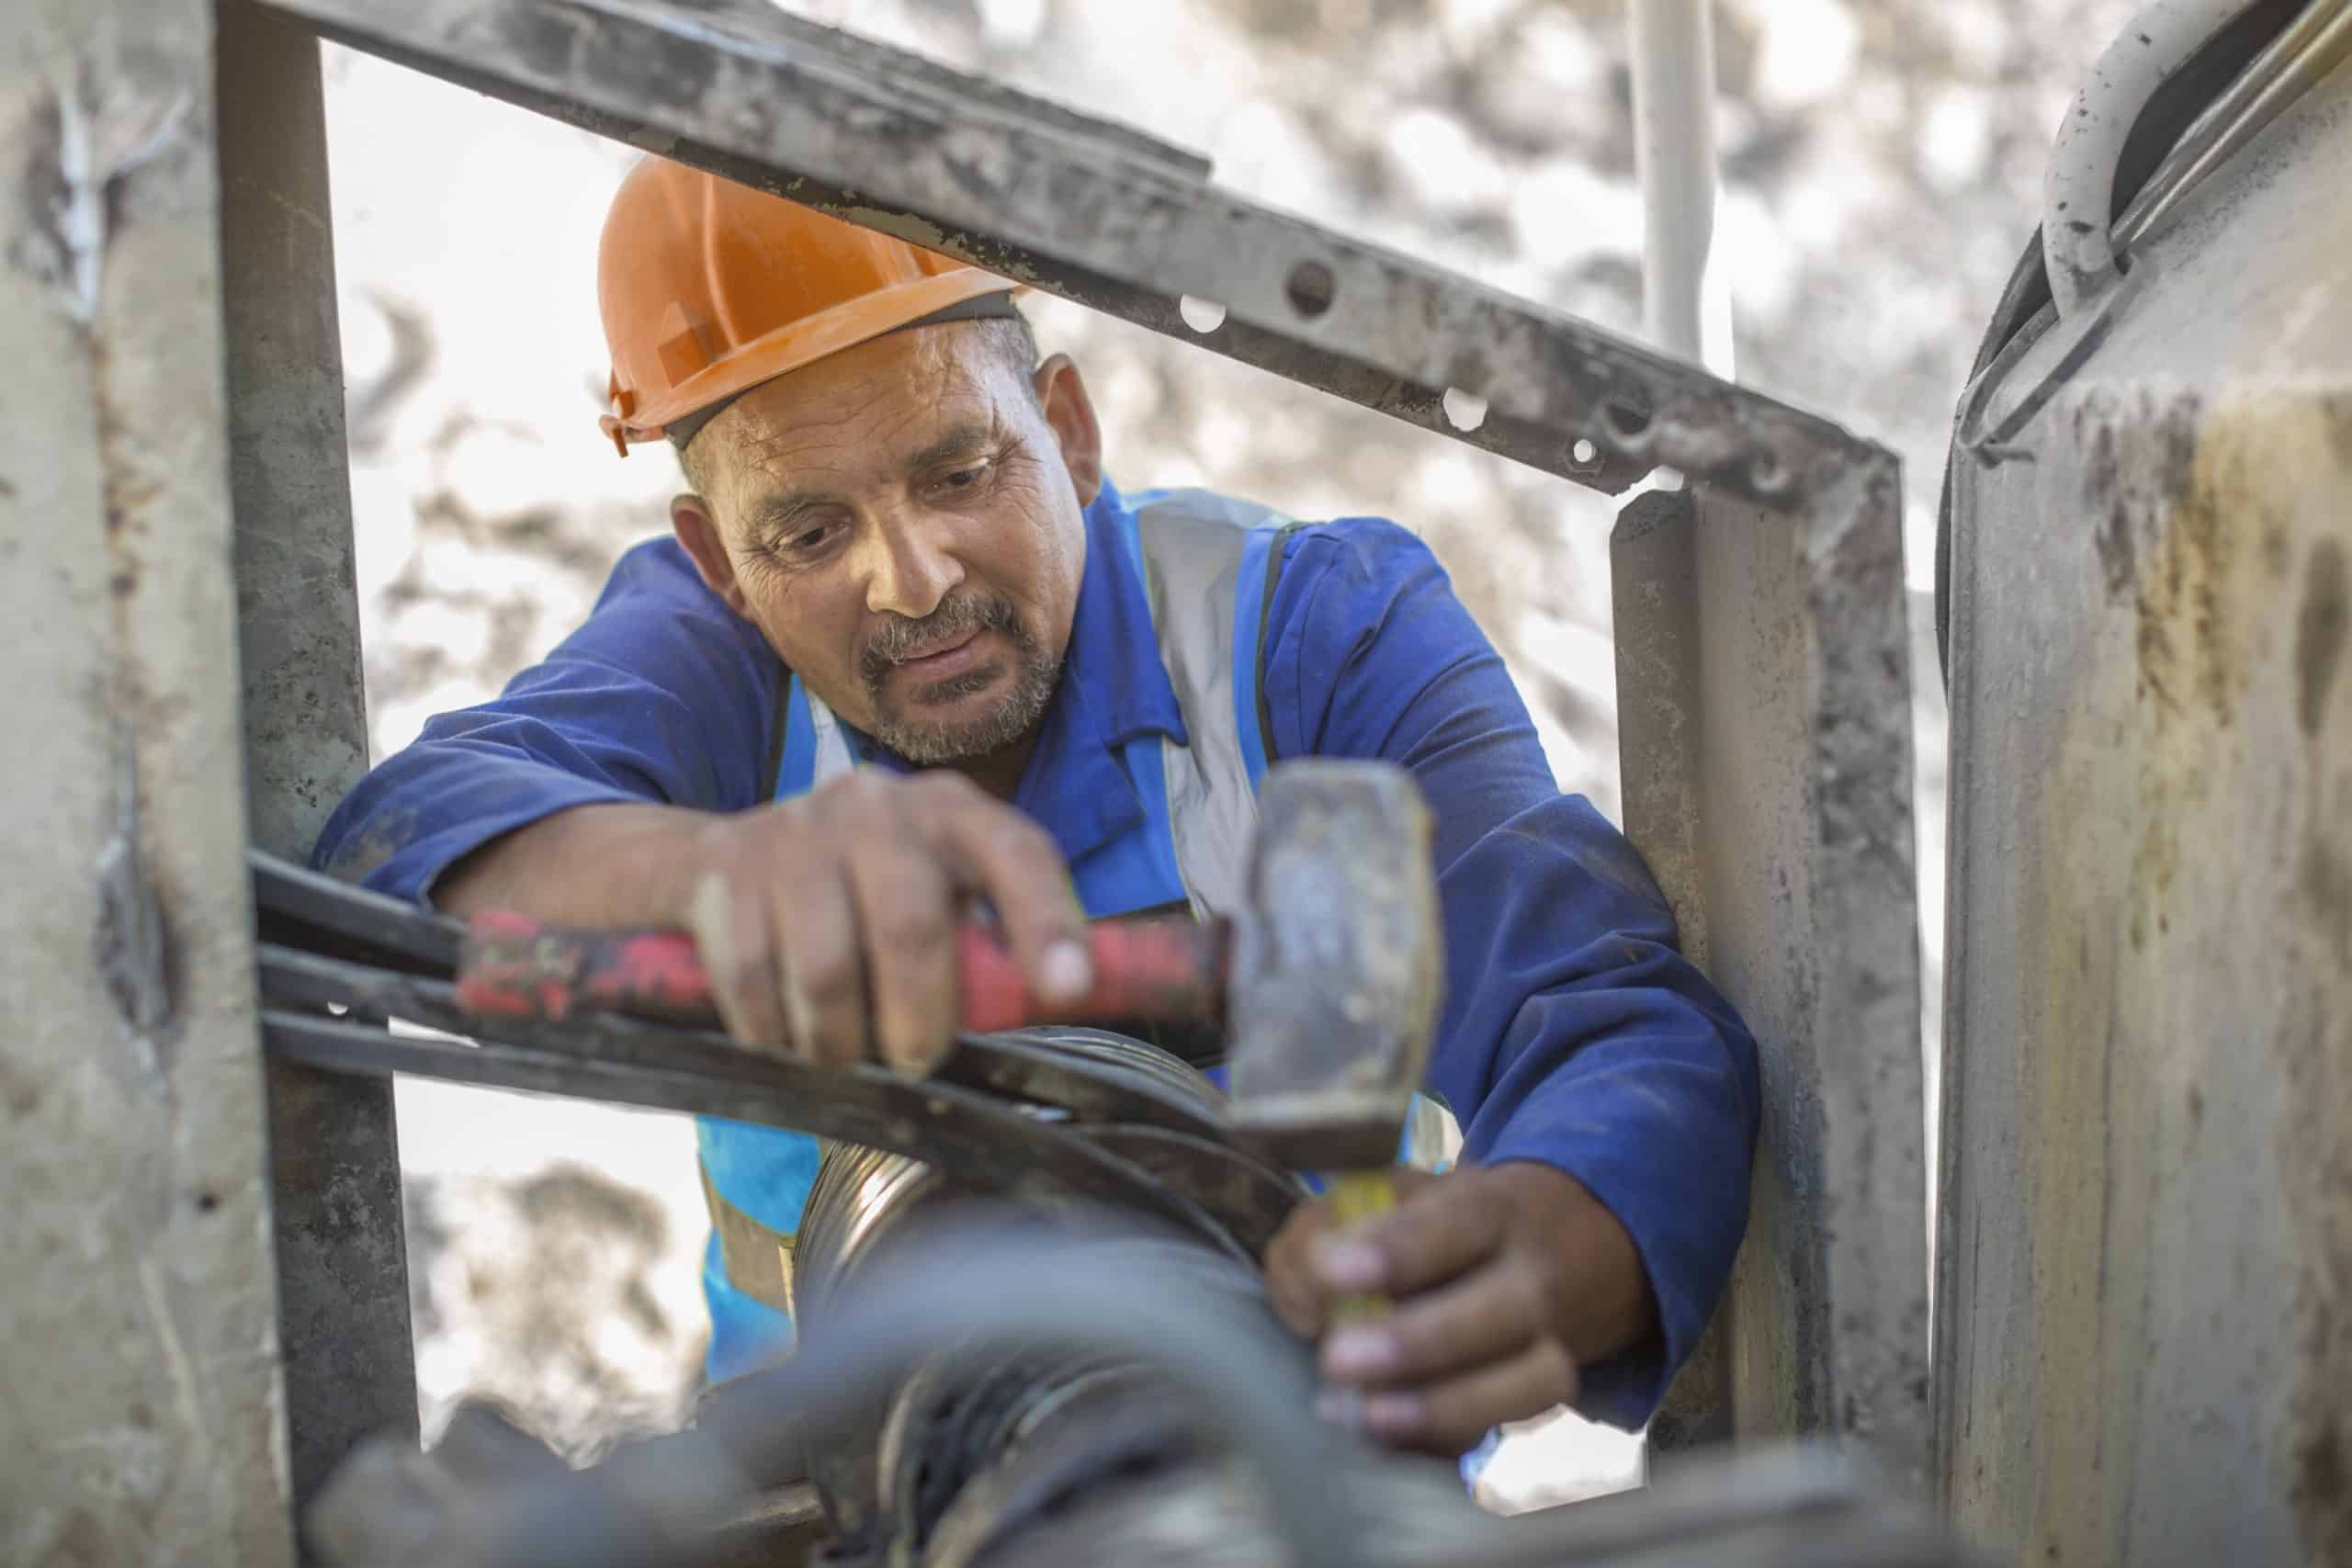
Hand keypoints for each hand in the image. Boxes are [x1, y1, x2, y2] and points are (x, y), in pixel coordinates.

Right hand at [683, 770, 1089, 1073]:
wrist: (717, 863)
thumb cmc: (858, 899)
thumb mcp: (931, 899)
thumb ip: (985, 949)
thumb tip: (1056, 1005)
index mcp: (950, 812)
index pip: (1016, 854)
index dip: (1045, 922)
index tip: (1067, 991)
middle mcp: (876, 805)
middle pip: (910, 924)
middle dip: (920, 1017)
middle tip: (919, 1060)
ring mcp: (796, 830)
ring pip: (828, 970)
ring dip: (839, 1040)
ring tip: (845, 1053)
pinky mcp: (728, 867)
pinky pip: (755, 980)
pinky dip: (773, 1031)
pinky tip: (784, 1033)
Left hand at [1263, 1163, 1655, 1454]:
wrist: (1545, 1246)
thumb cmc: (1437, 1223)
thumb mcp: (1385, 1195)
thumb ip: (1327, 1227)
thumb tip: (1302, 1290)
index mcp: (1489, 1209)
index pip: (1455, 1223)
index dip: (1396, 1250)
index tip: (1330, 1271)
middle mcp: (1531, 1276)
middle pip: (1503, 1310)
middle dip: (1418, 1341)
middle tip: (1337, 1358)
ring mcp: (1548, 1343)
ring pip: (1531, 1381)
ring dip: (1444, 1405)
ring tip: (1368, 1415)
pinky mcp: (1537, 1398)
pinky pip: (1506, 1429)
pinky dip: (1445, 1439)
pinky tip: (1385, 1436)